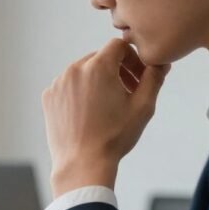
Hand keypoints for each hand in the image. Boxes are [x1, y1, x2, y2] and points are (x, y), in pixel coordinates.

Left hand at [42, 38, 169, 197]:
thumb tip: (160, 62)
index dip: (133, 59)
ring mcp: (58, 83)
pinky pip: (68, 86)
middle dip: (116, 70)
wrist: (82, 164)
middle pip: (100, 58)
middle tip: (127, 92)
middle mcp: (74, 69)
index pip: (119, 45)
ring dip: (97, 81)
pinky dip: (79, 92)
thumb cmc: (114, 137)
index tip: (138, 77)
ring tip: (108, 104)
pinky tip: (89, 112)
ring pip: (83, 71)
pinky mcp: (48, 97)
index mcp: (98, 66)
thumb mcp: (143, 106)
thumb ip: (154, 78)